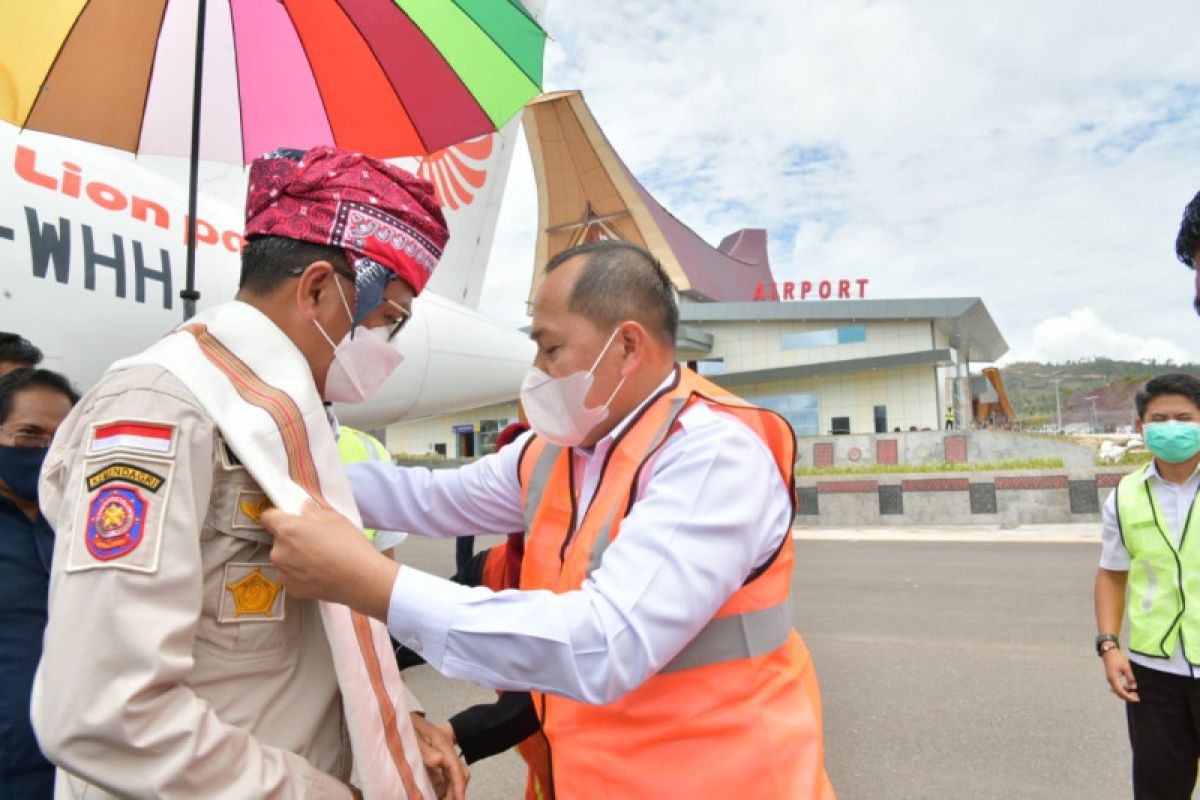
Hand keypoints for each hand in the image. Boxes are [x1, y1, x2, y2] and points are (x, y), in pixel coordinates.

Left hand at [261, 501, 398, 619]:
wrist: (360, 579)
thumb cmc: (349, 545)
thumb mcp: (334, 517)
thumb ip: (312, 510)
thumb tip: (303, 509)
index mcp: (287, 529)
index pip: (268, 516)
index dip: (279, 515)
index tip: (290, 518)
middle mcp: (279, 551)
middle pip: (278, 539)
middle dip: (292, 538)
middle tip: (314, 540)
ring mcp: (283, 572)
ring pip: (285, 558)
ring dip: (295, 556)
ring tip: (320, 559)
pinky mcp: (291, 589)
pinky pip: (291, 575)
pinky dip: (301, 573)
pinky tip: (320, 572)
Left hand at [411, 712, 468, 799]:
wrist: (404, 716)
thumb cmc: (408, 725)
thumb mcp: (414, 736)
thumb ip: (425, 749)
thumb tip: (439, 762)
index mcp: (442, 743)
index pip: (455, 767)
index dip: (458, 785)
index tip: (459, 799)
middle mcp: (446, 749)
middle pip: (459, 773)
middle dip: (457, 791)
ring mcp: (443, 754)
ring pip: (455, 775)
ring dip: (452, 791)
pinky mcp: (439, 758)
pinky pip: (447, 776)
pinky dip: (446, 788)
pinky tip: (441, 796)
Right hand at [1102, 648, 1138, 701]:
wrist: (1109, 652)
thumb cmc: (1117, 658)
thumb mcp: (1126, 668)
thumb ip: (1130, 678)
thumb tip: (1134, 687)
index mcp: (1114, 678)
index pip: (1121, 692)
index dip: (1129, 697)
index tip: (1136, 699)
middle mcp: (1111, 681)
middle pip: (1118, 693)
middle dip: (1127, 697)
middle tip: (1137, 698)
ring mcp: (1110, 679)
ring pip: (1117, 690)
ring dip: (1125, 693)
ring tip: (1134, 693)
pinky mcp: (1112, 677)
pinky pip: (1117, 686)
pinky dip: (1123, 689)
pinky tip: (1129, 688)